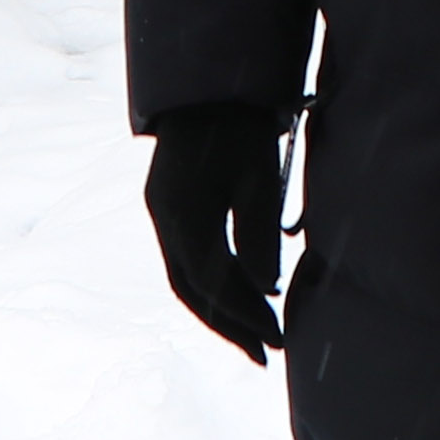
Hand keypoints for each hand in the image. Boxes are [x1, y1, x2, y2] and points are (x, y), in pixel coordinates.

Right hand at [145, 104, 291, 364]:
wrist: (211, 84)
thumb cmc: (241, 126)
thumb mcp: (258, 177)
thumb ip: (258, 234)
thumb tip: (264, 289)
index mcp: (181, 214)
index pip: (212, 283)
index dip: (245, 315)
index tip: (278, 339)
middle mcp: (163, 219)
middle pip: (192, 289)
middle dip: (230, 325)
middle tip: (266, 354)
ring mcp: (162, 212)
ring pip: (186, 277)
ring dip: (220, 309)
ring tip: (255, 336)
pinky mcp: (170, 205)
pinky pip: (186, 258)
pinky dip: (214, 283)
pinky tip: (240, 294)